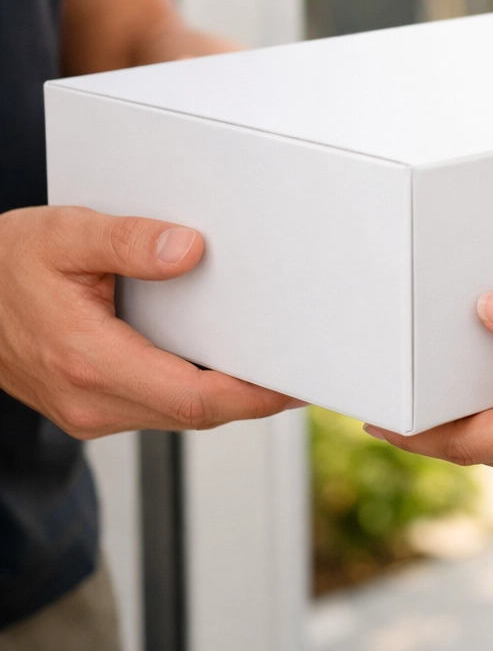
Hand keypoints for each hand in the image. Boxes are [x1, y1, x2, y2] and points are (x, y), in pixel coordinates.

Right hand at [0, 205, 294, 438]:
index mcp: (89, 361)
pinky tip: (223, 365)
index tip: (295, 384)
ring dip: (227, 397)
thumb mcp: (63, 235)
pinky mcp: (91, 404)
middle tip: (304, 371)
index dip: (253, 397)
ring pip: (178, 414)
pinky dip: (197, 391)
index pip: (194, 399)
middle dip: (254, 398)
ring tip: (274, 365)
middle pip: (196, 413)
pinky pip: (158, 406)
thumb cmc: (2, 265)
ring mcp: (89, 409)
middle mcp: (91, 399)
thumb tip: (189, 249)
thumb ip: (127, 241)